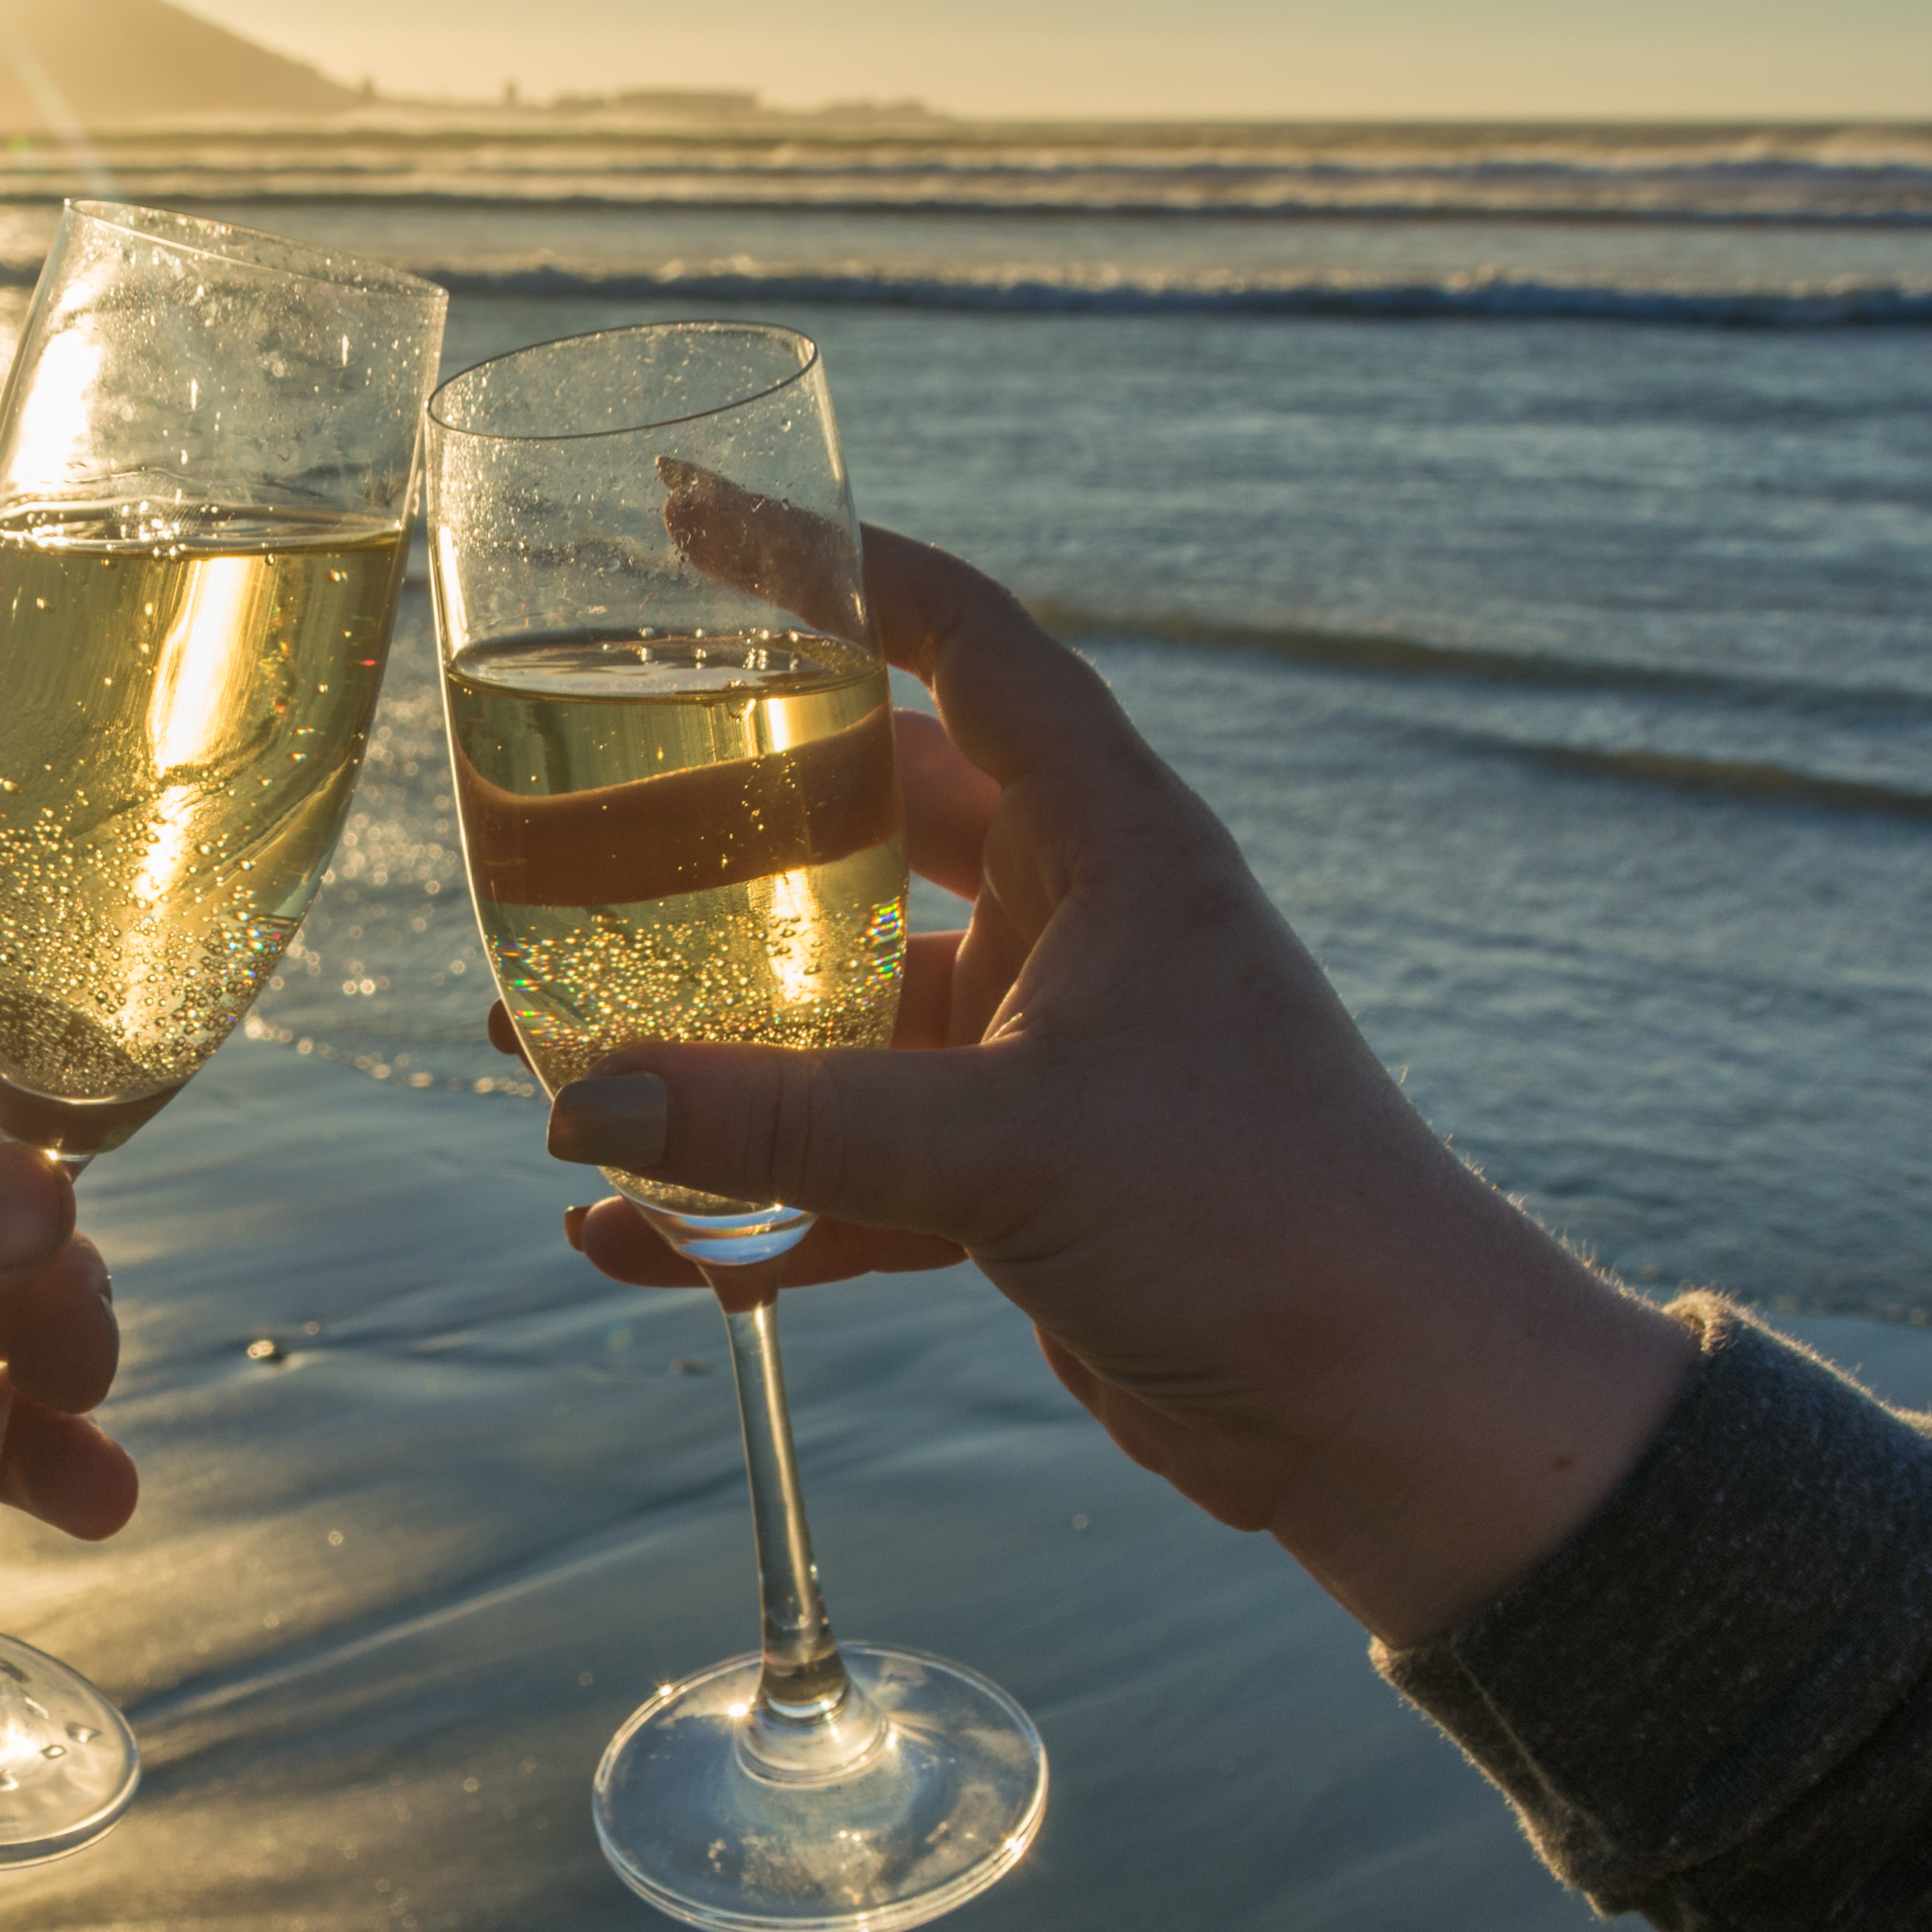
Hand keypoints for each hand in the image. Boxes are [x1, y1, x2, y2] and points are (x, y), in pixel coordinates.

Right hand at [531, 532, 1694, 1645]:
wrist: (1391, 1410)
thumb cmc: (1258, 1221)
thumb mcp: (1005, 1150)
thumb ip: (784, 1124)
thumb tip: (578, 1105)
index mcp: (1110, 839)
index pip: (958, 640)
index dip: (827, 567)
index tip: (691, 521)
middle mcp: (1076, 919)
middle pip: (863, 823)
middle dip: (712, 834)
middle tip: (564, 822)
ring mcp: (1047, 1050)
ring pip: (839, 1007)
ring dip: (709, 1035)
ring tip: (541, 1052)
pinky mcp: (1026, 1180)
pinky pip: (853, 1161)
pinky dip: (753, 1194)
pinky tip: (631, 1235)